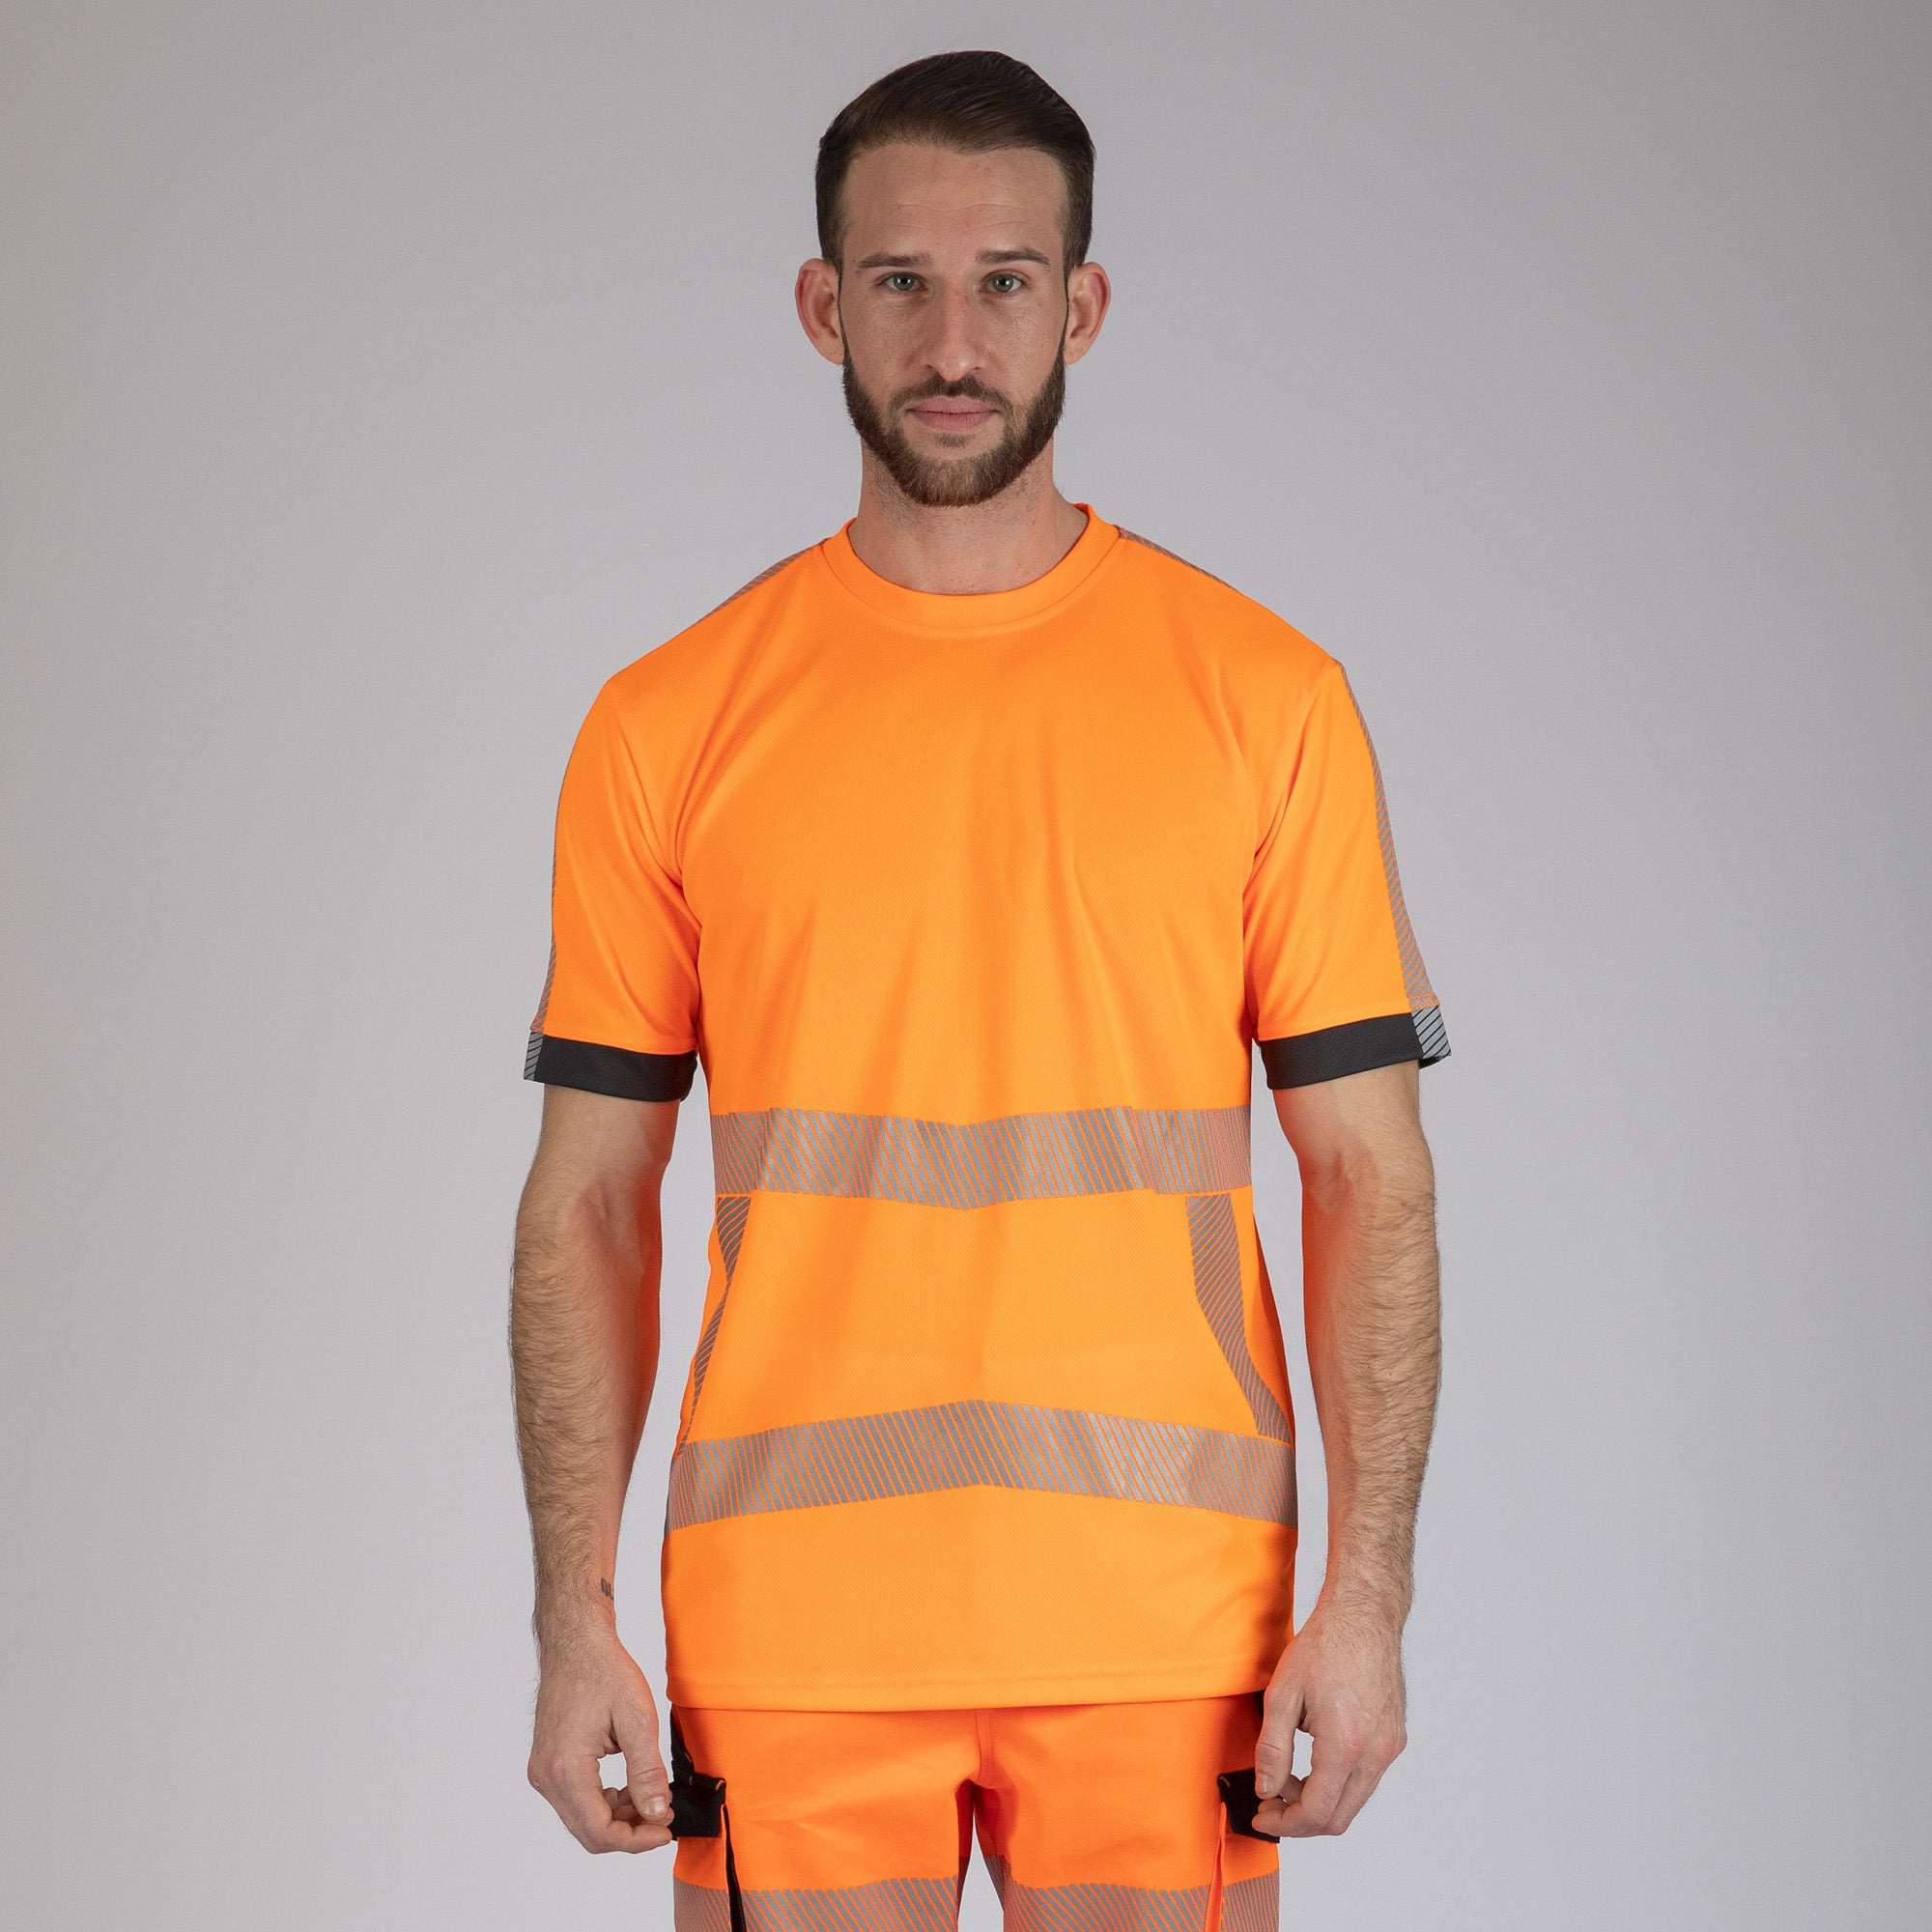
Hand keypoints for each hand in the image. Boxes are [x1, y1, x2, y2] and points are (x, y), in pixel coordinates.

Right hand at [526, 1634, 674, 1852]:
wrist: (576, 1644)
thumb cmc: (603, 1671)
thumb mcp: (636, 1719)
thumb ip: (646, 1771)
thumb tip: (657, 1813)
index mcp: (566, 1768)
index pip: (599, 1830)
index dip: (636, 1840)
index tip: (665, 1830)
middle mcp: (547, 1776)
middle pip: (588, 1832)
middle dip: (629, 1832)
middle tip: (662, 1817)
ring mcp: (544, 1771)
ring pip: (581, 1819)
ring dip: (617, 1818)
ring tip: (650, 1799)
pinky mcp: (548, 1764)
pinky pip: (575, 1801)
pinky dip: (603, 1803)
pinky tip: (628, 1788)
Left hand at [1252, 1602, 1407, 1837]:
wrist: (1364, 1616)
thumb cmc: (1324, 1646)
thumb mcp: (1282, 1694)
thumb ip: (1272, 1749)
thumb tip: (1267, 1789)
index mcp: (1346, 1745)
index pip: (1316, 1812)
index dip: (1284, 1822)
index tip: (1262, 1814)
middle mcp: (1375, 1753)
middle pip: (1339, 1817)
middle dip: (1301, 1819)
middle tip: (1271, 1802)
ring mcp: (1390, 1747)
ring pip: (1355, 1800)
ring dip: (1320, 1800)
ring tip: (1289, 1776)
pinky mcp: (1394, 1738)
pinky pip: (1366, 1779)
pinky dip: (1339, 1783)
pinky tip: (1315, 1759)